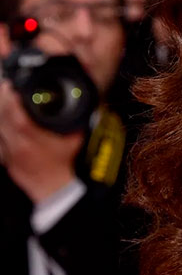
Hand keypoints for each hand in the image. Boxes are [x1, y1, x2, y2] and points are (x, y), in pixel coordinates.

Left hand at [0, 80, 83, 202]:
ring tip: (3, 96)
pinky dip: (0, 124)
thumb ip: (76, 119)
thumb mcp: (75, 138)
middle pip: (2, 118)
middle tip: (5, 86)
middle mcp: (17, 144)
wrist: (53, 188)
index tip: (11, 86)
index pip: (17, 116)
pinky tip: (2, 117)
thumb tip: (81, 102)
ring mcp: (9, 151)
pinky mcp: (6, 156)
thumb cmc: (63, 164)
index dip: (11, 99)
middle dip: (2, 99)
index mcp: (32, 139)